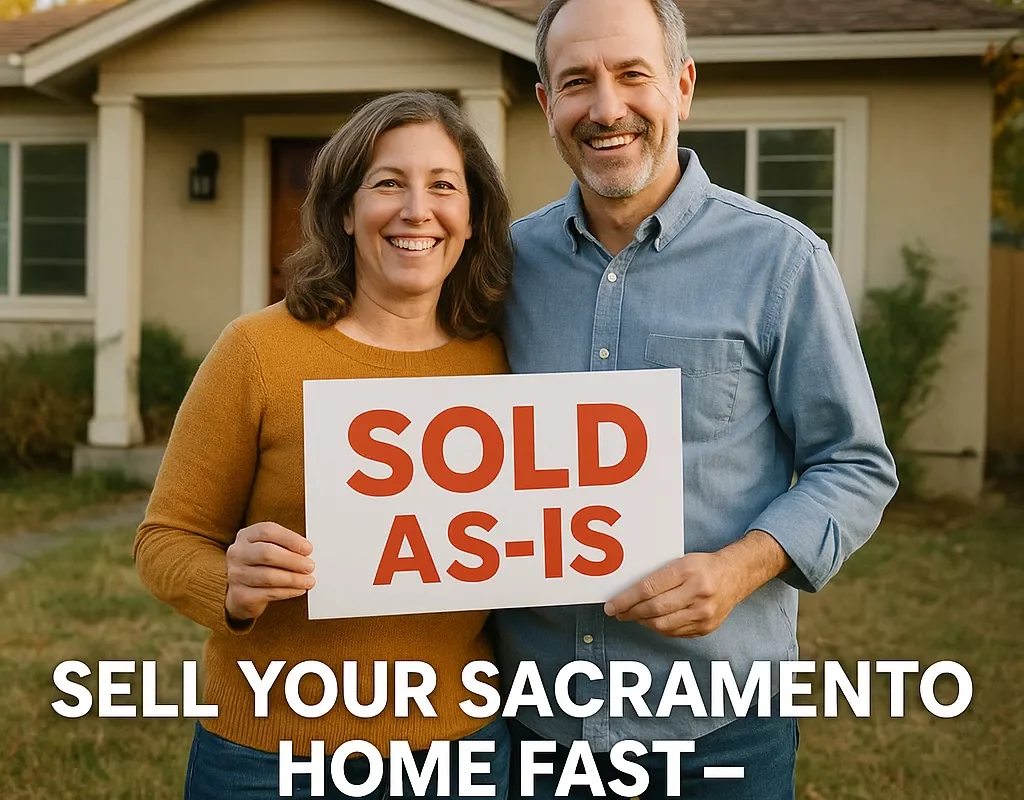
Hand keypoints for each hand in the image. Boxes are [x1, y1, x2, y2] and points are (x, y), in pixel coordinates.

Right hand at [225, 522, 315, 622]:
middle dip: (292, 560)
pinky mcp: (240, 595)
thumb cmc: (262, 565)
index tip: (308, 548)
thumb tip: (308, 552)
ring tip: (309, 581)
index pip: (267, 531)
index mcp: (246, 536)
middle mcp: (237, 553)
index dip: (290, 539)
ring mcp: (236, 574)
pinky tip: (298, 590)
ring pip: (268, 576)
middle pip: (267, 553)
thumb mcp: (269, 549)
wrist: (242, 594)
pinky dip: (287, 592)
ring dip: (293, 579)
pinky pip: (268, 593)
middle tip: (310, 566)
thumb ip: (285, 546)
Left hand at [604, 530, 790, 637]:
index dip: (625, 599)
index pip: (648, 588)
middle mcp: (698, 593)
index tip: (611, 605)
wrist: (736, 575)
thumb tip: (628, 593)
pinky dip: (658, 628)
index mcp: (688, 571)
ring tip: (632, 617)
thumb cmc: (703, 566)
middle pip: (654, 609)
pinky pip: (674, 633)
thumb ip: (658, 577)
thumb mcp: (681, 561)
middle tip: (617, 612)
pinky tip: (651, 621)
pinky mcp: (706, 627)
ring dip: (642, 622)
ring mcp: (704, 613)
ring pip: (662, 625)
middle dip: (630, 613)